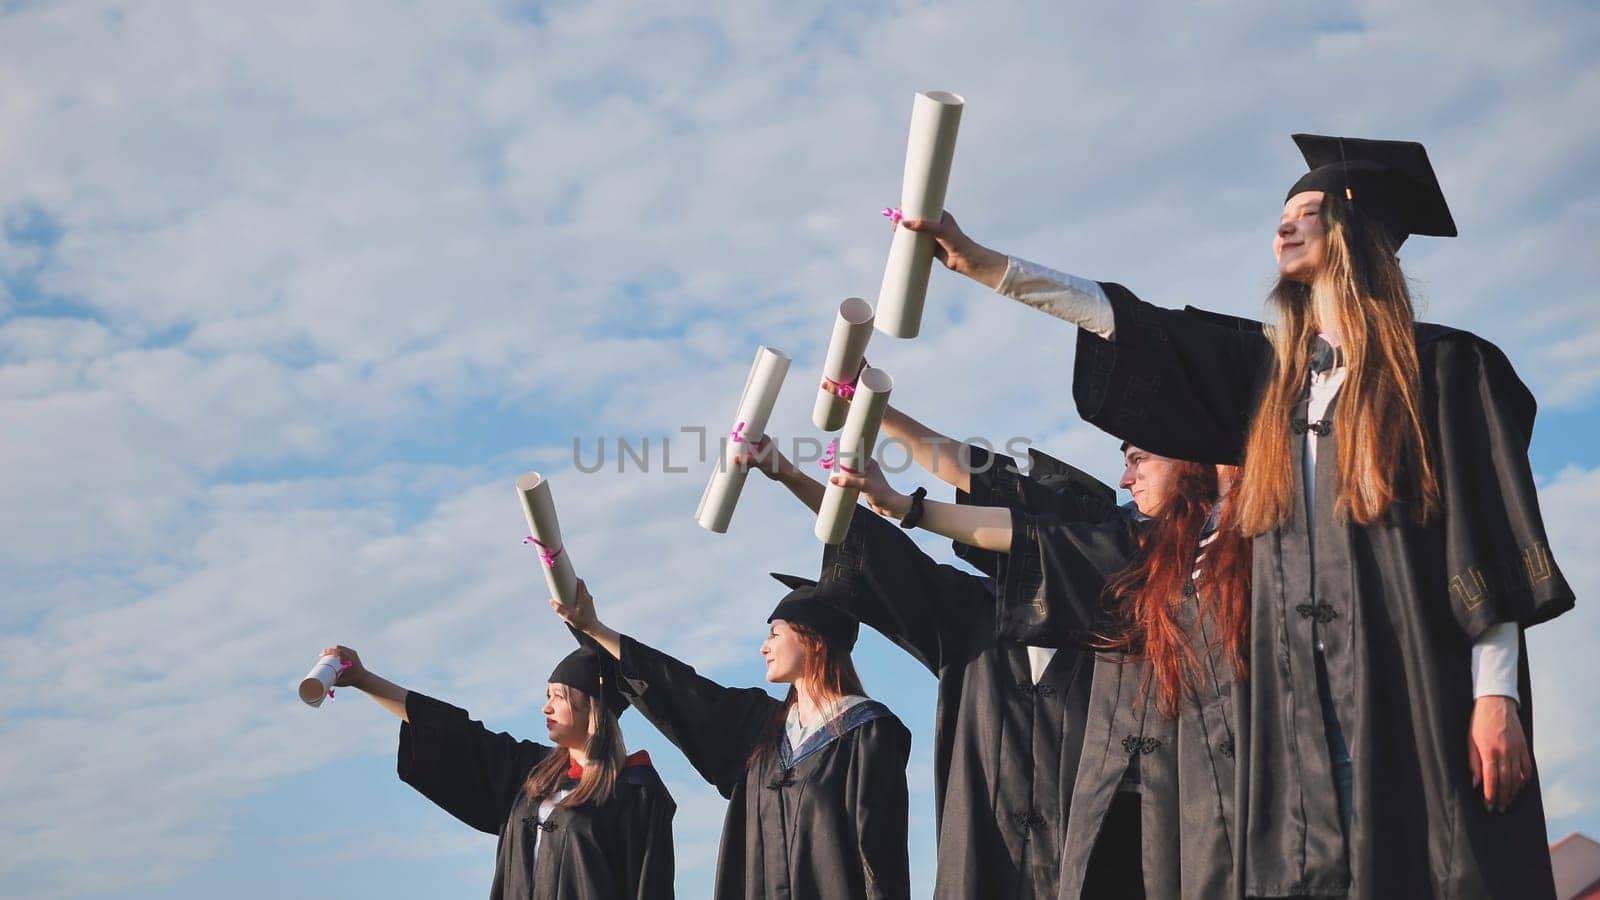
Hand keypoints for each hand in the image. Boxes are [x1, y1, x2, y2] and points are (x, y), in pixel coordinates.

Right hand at [320, 645, 366, 686]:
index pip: (338, 651)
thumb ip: (332, 681)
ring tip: (325, 654)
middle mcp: (352, 654)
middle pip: (338, 648)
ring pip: (341, 647)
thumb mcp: (342, 682)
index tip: (322, 655)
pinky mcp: (353, 653)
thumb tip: (321, 681)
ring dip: (332, 649)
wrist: (363, 677)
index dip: (329, 651)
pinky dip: (337, 650)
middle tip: (322, 655)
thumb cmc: (351, 680)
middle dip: (329, 650)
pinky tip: (332, 653)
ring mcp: (353, 653)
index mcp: (350, 659)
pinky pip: (344, 649)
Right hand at [549, 577, 599, 632]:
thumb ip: (560, 610)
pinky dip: (576, 592)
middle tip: (562, 581)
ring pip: (582, 589)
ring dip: (574, 587)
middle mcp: (587, 596)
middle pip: (580, 584)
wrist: (594, 628)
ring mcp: (589, 599)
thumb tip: (551, 601)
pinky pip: (582, 593)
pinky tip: (570, 596)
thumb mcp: (570, 617)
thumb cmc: (583, 623)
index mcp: (584, 597)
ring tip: (565, 588)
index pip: (580, 583)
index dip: (573, 577)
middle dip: (572, 581)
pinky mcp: (589, 603)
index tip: (565, 575)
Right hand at [733, 437, 787, 480]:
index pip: (749, 432)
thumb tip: (737, 459)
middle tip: (728, 444)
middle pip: (745, 440)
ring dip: (739, 451)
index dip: (740, 432)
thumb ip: (749, 460)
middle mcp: (759, 443)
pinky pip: (746, 456)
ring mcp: (757, 451)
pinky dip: (742, 458)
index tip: (732, 434)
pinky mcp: (756, 458)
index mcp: (763, 439)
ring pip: (745, 449)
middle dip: (737, 443)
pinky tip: (736, 461)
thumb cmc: (777, 464)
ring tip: (729, 452)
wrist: (784, 474)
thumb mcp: (761, 461)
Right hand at [829, 458, 909, 518]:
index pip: (855, 454)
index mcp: (870, 463)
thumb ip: (849, 482)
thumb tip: (833, 480)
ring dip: (842, 472)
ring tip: (831, 471)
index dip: (845, 453)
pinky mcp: (862, 486)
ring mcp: (864, 477)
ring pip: (850, 472)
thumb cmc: (880, 493)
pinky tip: (837, 483)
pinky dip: (845, 481)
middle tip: (829, 463)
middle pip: (851, 463)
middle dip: (841, 463)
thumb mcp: (864, 485)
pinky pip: (851, 481)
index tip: (834, 452)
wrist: (889, 506)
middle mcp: (867, 468)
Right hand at [899, 211, 1007, 287]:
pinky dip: (910, 244)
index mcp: (940, 216)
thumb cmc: (957, 241)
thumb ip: (923, 225)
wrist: (965, 260)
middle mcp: (936, 225)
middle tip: (895, 221)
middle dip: (906, 220)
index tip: (901, 207)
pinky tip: (902, 244)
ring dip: (907, 232)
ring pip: (916, 232)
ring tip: (895, 232)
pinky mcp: (931, 248)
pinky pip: (918, 244)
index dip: (912, 207)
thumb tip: (904, 223)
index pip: (924, 207)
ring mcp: (933, 237)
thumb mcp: (939, 230)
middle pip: (917, 220)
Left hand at [1468, 695, 1531, 812]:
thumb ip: (1473, 762)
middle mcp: (1506, 752)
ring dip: (1513, 793)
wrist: (1496, 702)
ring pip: (1518, 778)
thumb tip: (1475, 784)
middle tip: (1498, 810)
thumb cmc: (1478, 721)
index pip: (1491, 780)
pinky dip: (1524, 780)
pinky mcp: (1525, 747)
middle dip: (1502, 798)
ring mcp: (1517, 750)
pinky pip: (1527, 769)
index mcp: (1490, 751)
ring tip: (1507, 803)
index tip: (1488, 806)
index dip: (1490, 796)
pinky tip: (1519, 788)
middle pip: (1506, 782)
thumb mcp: (1469, 740)